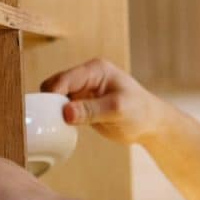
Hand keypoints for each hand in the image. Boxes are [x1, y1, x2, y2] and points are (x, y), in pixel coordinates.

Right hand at [40, 58, 169, 144]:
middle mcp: (85, 78)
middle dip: (50, 103)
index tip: (48, 113)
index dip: (52, 95)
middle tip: (50, 122)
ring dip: (53, 112)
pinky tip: (61, 129)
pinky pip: (62, 110)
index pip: (64, 79)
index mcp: (94, 70)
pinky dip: (59, 119)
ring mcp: (82, 92)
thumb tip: (65, 113)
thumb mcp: (118, 110)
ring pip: (55, 99)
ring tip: (54, 127)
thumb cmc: (141, 112)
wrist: (151, 125)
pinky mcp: (81, 106)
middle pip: (54, 87)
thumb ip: (91, 110)